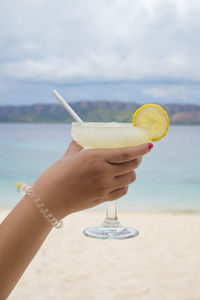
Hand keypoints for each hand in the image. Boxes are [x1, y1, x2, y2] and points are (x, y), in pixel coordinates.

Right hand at [33, 141, 151, 218]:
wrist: (49, 199)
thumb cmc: (56, 174)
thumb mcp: (69, 155)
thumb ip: (79, 145)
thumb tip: (85, 138)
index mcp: (95, 157)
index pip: (126, 152)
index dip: (141, 149)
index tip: (149, 145)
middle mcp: (103, 172)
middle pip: (132, 165)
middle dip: (138, 159)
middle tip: (136, 155)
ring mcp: (104, 187)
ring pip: (130, 178)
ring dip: (131, 172)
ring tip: (126, 168)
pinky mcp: (102, 199)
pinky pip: (123, 192)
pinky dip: (125, 185)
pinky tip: (119, 181)